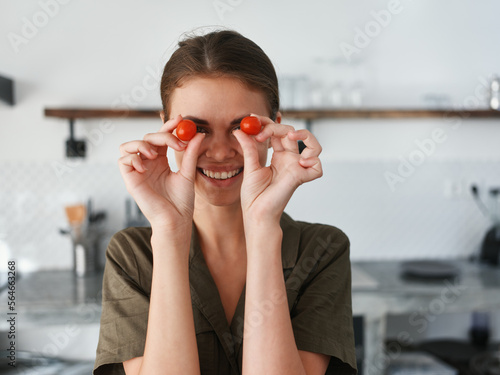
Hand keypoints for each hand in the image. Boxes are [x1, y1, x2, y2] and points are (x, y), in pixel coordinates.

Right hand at [118, 115, 204, 229]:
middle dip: (161, 135)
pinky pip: (123, 160)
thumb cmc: (181, 201)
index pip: (161, 137)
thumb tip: (199, 134)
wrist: (176, 220)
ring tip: (155, 155)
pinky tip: (146, 167)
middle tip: (177, 142)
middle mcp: (148, 163)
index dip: (168, 126)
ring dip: (142, 144)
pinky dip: (133, 158)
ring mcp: (138, 171)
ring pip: (128, 145)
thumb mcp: (187, 173)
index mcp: (161, 161)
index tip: (179, 119)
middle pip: (147, 138)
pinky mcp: (130, 179)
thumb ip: (191, 153)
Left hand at [233, 115, 322, 222]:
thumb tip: (239, 130)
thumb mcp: (250, 167)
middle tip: (262, 131)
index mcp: (278, 156)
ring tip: (290, 136)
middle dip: (278, 126)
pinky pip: (317, 166)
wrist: (256, 213)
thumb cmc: (254, 196)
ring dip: (305, 135)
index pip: (277, 133)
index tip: (252, 118)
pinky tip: (299, 162)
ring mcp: (297, 167)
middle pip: (292, 133)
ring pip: (313, 145)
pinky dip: (313, 159)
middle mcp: (289, 160)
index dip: (267, 123)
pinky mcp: (301, 177)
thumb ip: (248, 148)